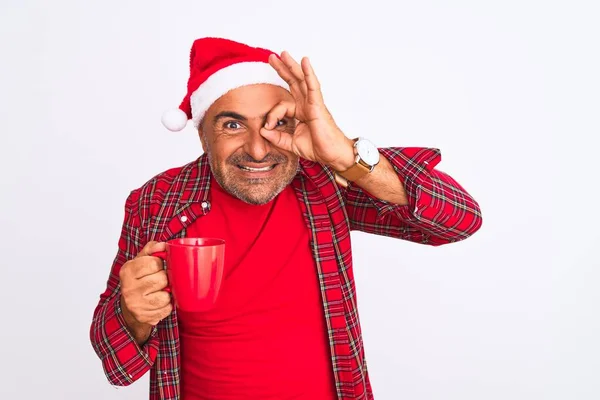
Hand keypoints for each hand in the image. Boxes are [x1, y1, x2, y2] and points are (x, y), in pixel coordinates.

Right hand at [119, 241, 171, 343]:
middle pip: (162, 279)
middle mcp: (129, 288)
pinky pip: (166, 309)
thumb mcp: (141, 260)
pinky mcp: (144, 317)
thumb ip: (152, 249)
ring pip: (165, 296)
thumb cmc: (139, 279)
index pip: (154, 263)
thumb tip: (163, 245)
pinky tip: (160, 302)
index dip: (160, 264)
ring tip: (160, 291)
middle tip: (160, 280)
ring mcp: (136, 304)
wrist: (130, 305)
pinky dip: (167, 305)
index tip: (157, 267)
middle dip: (165, 279)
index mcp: (128, 270)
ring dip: (167, 293)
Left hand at [261, 51, 354, 171]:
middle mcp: (307, 104)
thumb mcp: (291, 144)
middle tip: (272, 57)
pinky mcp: (318, 105)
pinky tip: (304, 61)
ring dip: (292, 66)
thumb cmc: (318, 148)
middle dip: (282, 69)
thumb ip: (277, 137)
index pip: (282, 106)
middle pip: (293, 82)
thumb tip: (262, 131)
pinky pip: (313, 86)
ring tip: (283, 53)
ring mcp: (313, 103)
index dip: (271, 115)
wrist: (333, 155)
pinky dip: (308, 73)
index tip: (266, 127)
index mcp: (301, 112)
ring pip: (301, 80)